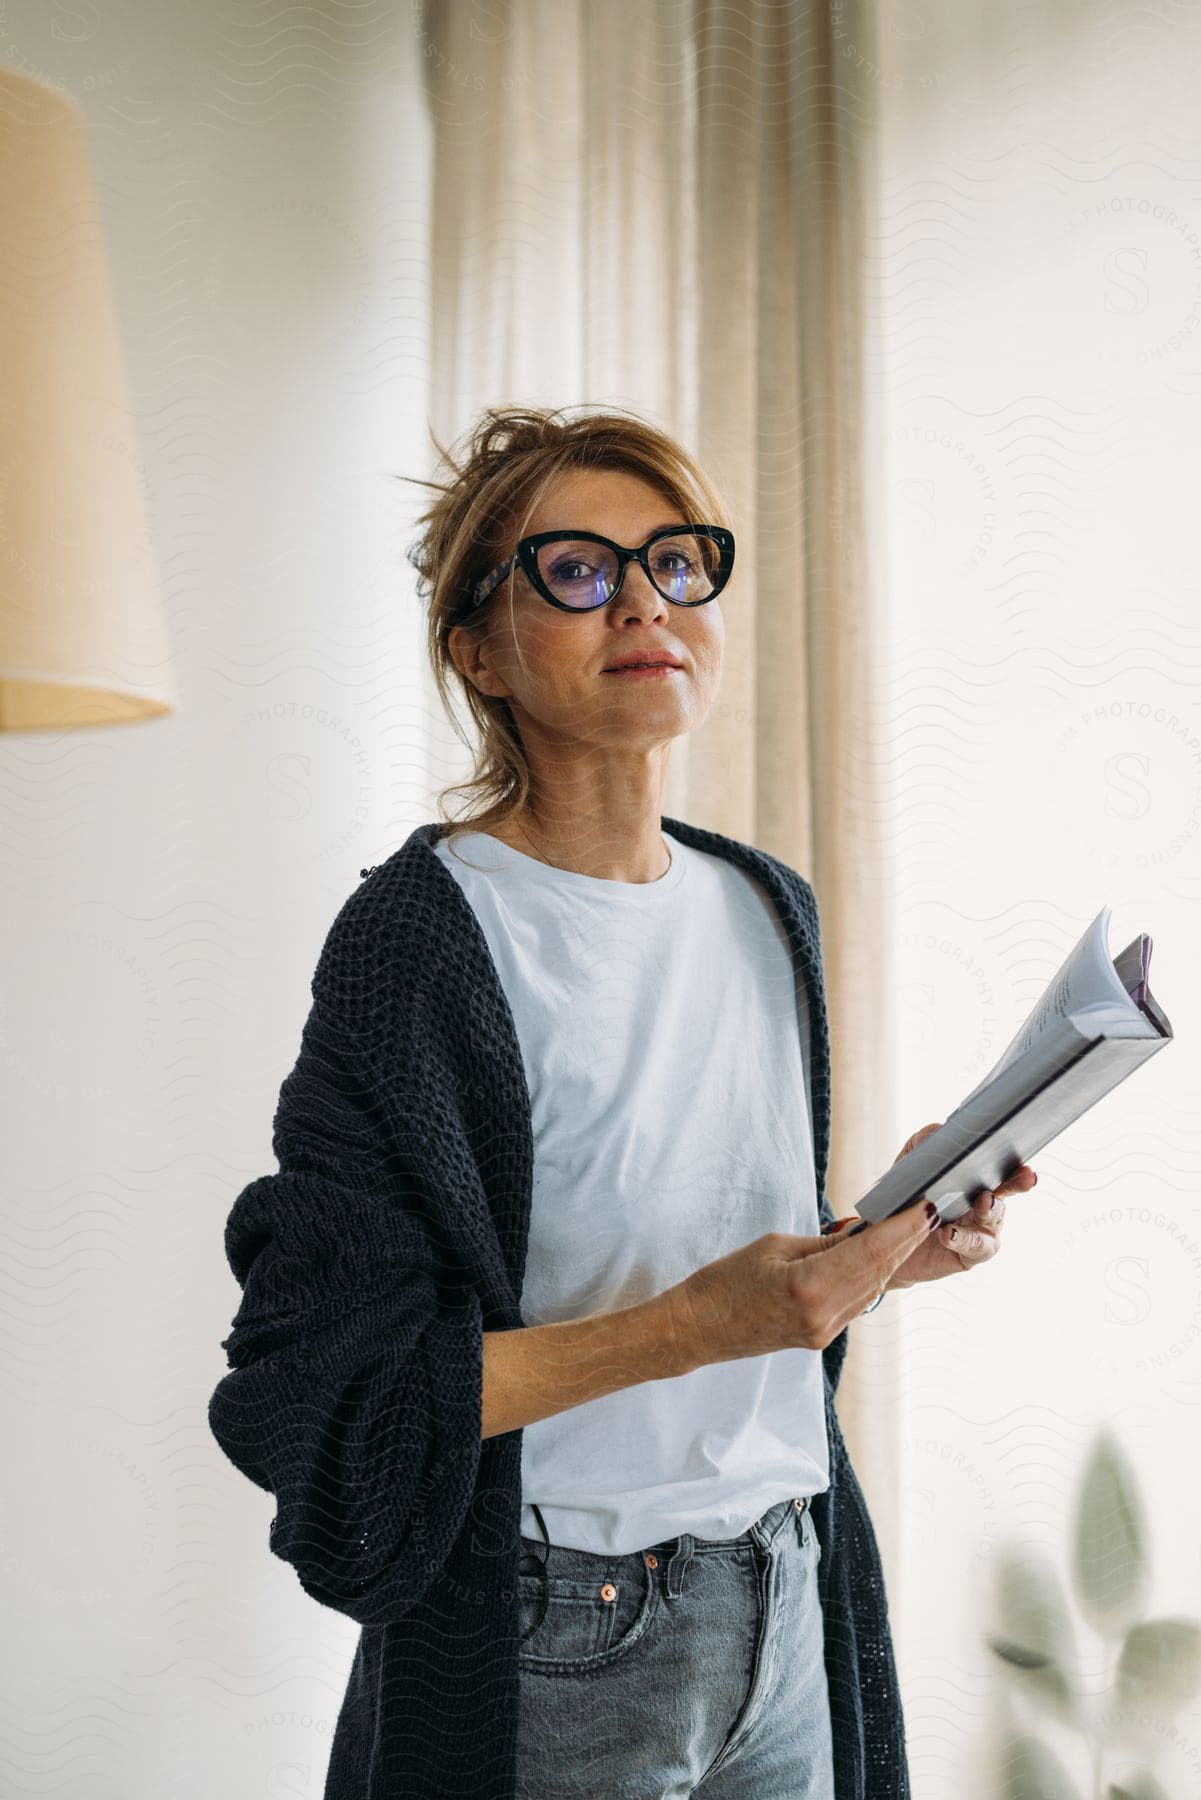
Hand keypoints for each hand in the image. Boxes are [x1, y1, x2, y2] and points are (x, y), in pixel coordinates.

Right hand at [662, 1202, 942, 1368]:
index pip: (870, 1253)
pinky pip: (855, 1302)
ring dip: (891, 1259)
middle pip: (878, 1273)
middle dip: (905, 1240)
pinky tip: (877, 1256)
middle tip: (926, 1210)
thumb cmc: (723, 1281)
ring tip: (909, 1227)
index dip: (902, 1228)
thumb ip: (823, 1244)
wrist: (696, 1329)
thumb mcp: (774, 1247)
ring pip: (872, 1289)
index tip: (925, 1206)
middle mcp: (824, 1316)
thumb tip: (861, 1234)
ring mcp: (823, 1332)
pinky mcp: (819, 1338)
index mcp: (809, 1287)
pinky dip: (870, 1277)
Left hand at [881, 1122, 1038, 1290]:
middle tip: (1025, 1176)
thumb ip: (923, 1142)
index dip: (1015, 1163)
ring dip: (990, 1209)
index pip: (1000, 1167)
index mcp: (974, 1179)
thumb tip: (939, 1130)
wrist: (887, 1240)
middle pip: (1007, 1190)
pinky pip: (975, 1247)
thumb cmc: (906, 1197)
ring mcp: (980, 1230)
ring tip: (982, 1201)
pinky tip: (948, 1233)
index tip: (1024, 1160)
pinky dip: (963, 1239)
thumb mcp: (909, 1164)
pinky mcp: (969, 1254)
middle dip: (1018, 1182)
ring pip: (994, 1219)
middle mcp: (983, 1204)